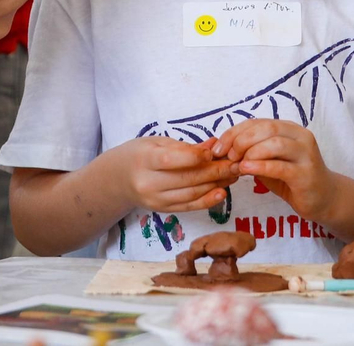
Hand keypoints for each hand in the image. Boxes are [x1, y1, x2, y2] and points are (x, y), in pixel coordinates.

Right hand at [111, 137, 238, 213]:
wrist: (118, 179)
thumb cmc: (138, 155)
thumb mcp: (156, 142)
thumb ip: (184, 146)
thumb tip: (213, 145)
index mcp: (144, 160)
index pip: (171, 161)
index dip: (194, 157)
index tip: (214, 151)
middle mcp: (149, 183)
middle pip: (186, 179)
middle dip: (214, 171)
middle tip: (235, 163)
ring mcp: (156, 200)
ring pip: (191, 194)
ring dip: (216, 184)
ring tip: (233, 175)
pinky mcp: (163, 210)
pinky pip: (189, 206)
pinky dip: (207, 201)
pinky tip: (221, 192)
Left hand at [214, 119, 336, 221]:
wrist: (324, 199)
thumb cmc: (292, 179)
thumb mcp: (269, 161)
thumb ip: (252, 152)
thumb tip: (223, 150)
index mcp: (290, 129)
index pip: (257, 122)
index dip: (234, 132)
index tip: (218, 147)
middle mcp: (300, 137)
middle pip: (266, 128)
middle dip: (241, 140)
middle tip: (228, 156)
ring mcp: (306, 155)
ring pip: (274, 143)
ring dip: (250, 152)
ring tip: (237, 164)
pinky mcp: (306, 174)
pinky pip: (279, 166)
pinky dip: (259, 166)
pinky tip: (246, 170)